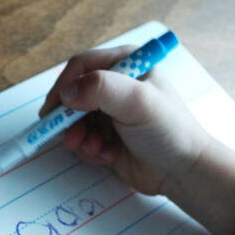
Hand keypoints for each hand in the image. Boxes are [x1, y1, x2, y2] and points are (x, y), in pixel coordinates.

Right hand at [39, 45, 211, 196]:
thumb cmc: (167, 129)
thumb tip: (66, 93)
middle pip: (72, 96)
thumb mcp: (137, 101)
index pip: (81, 66)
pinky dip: (88, 150)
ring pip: (73, 121)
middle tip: (72, 138)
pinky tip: (107, 156)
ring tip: (96, 149)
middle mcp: (115, 85)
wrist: (181, 171)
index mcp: (125, 64)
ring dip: (80, 138)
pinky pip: (81, 140)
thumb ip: (101, 89)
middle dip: (69, 120)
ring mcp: (109, 112)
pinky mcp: (105, 136)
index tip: (52, 110)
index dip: (64, 86)